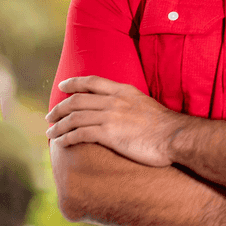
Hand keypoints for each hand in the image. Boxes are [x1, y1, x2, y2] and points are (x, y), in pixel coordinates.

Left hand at [46, 76, 181, 166]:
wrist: (175, 136)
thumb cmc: (165, 126)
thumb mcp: (146, 105)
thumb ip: (130, 104)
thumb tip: (122, 111)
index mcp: (123, 91)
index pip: (92, 82)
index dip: (74, 82)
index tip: (62, 86)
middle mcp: (114, 101)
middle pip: (77, 100)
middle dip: (59, 108)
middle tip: (50, 117)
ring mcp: (110, 117)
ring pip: (74, 118)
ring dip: (58, 126)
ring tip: (50, 133)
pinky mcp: (109, 134)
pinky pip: (80, 134)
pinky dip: (67, 138)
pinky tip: (62, 143)